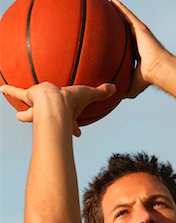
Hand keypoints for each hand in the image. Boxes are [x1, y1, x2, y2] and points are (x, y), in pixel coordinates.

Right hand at [0, 82, 115, 135]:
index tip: (78, 134)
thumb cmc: (70, 100)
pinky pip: (17, 92)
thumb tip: (116, 88)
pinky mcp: (28, 98)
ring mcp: (38, 108)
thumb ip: (101, 92)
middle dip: (47, 127)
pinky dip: (9, 90)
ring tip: (20, 116)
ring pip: (31, 113)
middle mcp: (50, 115)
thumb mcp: (88, 94)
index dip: (75, 129)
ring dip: (26, 115)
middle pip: (49, 122)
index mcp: (65, 115)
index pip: (71, 125)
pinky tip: (1, 88)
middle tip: (45, 129)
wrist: (53, 100)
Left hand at [111, 0, 172, 97]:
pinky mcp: (140, 28)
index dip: (119, 41)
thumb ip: (123, 88)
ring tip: (108, 3)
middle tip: (106, 18)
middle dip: (118, 23)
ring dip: (118, 11)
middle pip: (125, 29)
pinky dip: (120, 7)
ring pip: (126, 19)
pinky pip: (127, 14)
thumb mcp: (132, 86)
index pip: (126, 45)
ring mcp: (140, 34)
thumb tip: (114, 97)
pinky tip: (112, 0)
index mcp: (137, 53)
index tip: (110, 40)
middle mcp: (138, 42)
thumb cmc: (147, 79)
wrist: (158, 70)